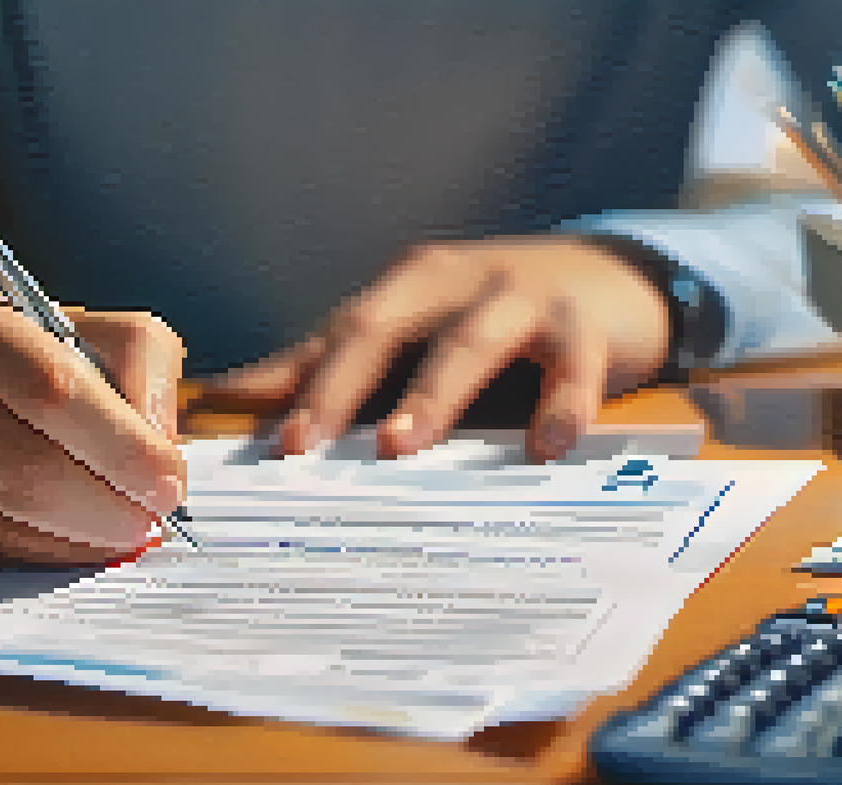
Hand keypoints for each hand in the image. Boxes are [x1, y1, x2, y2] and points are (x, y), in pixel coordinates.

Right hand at [0, 271, 186, 566]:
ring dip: (87, 535)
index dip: (121, 443)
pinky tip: (79, 540)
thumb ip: (139, 361)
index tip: (170, 480)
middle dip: (110, 503)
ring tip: (127, 527)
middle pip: (26, 464)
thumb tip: (159, 450)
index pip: (47, 383)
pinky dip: (51, 556)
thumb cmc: (17, 356)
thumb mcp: (83, 326)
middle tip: (156, 517)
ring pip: (9, 518)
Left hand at [203, 234, 673, 462]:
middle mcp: (455, 282)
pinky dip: (561, 404)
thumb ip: (328, 363)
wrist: (611, 280)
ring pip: (471, 341)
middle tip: (308, 444)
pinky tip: (546, 448)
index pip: (344, 334)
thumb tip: (230, 395)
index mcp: (407, 288)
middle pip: (387, 329)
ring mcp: (521, 297)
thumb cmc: (493, 316)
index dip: (305, 385)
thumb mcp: (413, 331)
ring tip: (402, 443)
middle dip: (343, 385)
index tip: (274, 446)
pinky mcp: (584, 324)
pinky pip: (572, 365)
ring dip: (434, 391)